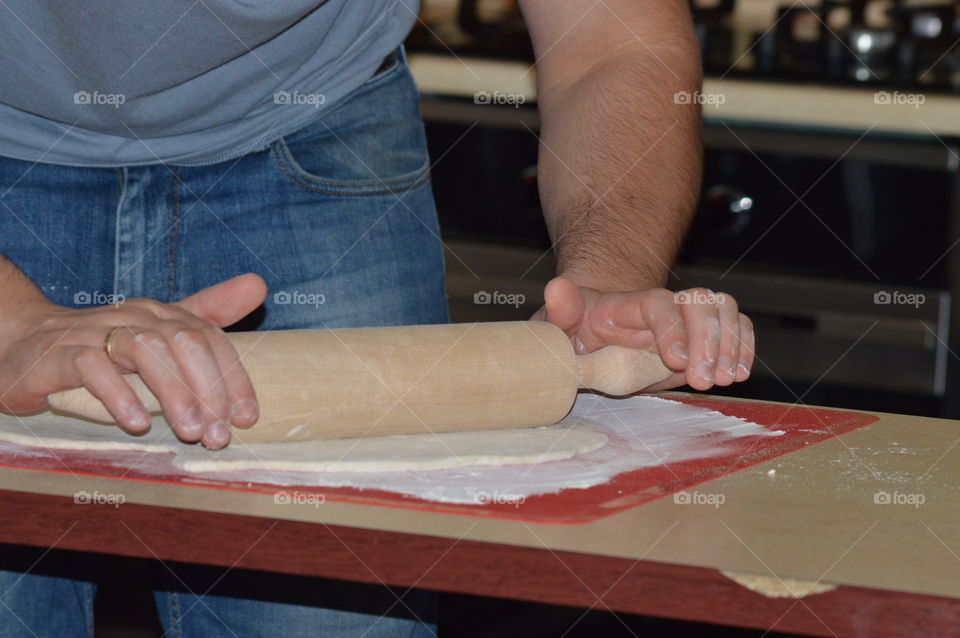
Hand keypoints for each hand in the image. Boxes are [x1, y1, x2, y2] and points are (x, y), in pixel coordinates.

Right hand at [0, 274, 266, 448]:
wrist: (22, 344)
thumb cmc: (101, 344)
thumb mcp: (157, 330)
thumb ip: (208, 312)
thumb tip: (260, 284)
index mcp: (162, 314)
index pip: (211, 339)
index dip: (234, 378)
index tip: (246, 418)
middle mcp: (135, 316)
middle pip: (185, 343)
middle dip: (209, 391)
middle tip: (219, 435)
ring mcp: (96, 332)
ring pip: (145, 351)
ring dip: (173, 394)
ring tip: (189, 431)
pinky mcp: (60, 354)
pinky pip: (92, 369)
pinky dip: (118, 395)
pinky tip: (138, 422)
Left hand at [531, 277, 754, 391]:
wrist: (594, 332)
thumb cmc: (576, 331)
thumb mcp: (558, 326)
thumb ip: (560, 312)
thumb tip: (557, 289)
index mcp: (627, 305)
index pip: (658, 305)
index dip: (672, 328)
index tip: (675, 360)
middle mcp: (662, 305)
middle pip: (699, 302)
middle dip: (709, 340)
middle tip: (704, 379)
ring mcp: (685, 318)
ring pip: (724, 309)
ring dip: (731, 343)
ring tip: (724, 379)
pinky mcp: (703, 335)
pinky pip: (736, 327)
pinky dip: (744, 346)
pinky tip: (739, 373)